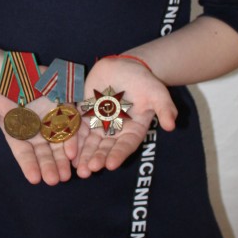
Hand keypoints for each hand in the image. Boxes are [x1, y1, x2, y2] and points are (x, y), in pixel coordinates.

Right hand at [0, 90, 83, 185]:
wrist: (18, 71)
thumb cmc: (1, 90)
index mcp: (19, 135)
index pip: (25, 154)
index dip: (30, 166)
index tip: (35, 179)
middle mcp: (37, 133)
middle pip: (45, 154)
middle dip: (50, 167)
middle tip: (54, 181)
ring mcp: (52, 124)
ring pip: (59, 146)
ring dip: (64, 160)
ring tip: (67, 174)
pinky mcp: (64, 111)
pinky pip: (70, 127)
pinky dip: (73, 139)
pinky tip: (75, 151)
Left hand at [74, 57, 176, 177]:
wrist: (125, 67)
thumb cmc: (144, 80)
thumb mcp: (157, 92)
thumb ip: (165, 108)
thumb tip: (171, 126)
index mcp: (133, 130)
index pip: (125, 145)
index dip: (118, 154)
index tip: (110, 165)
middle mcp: (116, 131)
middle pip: (105, 148)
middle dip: (96, 159)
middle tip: (88, 170)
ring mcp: (100, 124)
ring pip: (90, 142)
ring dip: (83, 155)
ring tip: (77, 168)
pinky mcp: (85, 115)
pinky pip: (77, 128)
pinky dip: (72, 139)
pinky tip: (66, 151)